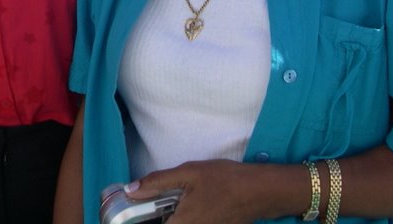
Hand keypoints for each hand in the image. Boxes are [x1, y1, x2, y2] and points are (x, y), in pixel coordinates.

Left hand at [126, 159, 261, 223]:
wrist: (261, 191)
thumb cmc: (225, 180)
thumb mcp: (188, 173)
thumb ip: (157, 182)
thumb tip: (131, 190)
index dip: (143, 217)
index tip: (137, 208)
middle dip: (160, 214)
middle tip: (156, 199)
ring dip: (173, 214)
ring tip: (176, 198)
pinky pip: (192, 223)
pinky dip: (187, 215)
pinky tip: (193, 202)